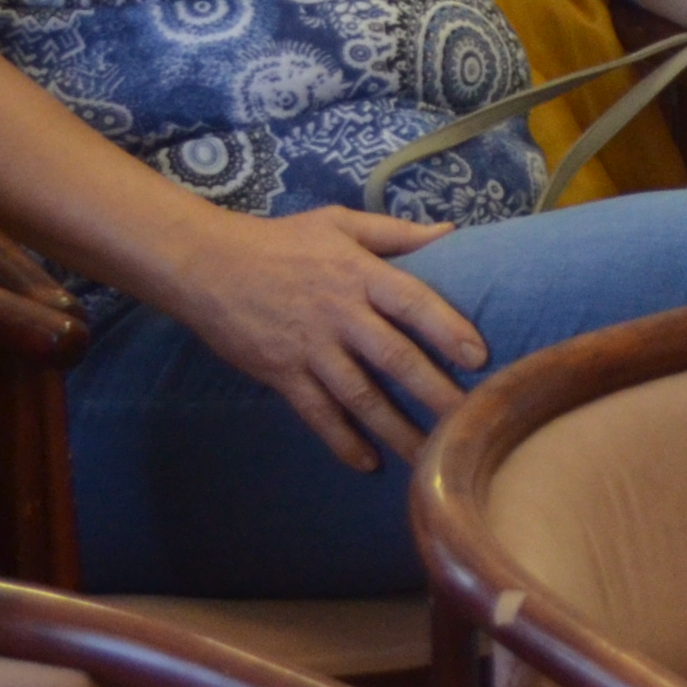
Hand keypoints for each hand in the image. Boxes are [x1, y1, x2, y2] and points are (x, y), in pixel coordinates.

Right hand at [157, 204, 485, 472]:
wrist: (208, 264)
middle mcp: (339, 314)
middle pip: (394, 358)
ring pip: (360, 396)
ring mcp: (310, 348)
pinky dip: (341, 441)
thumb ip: (395, 233)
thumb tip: (449, 233)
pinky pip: (317, 414)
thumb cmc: (281, 241)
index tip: (478, 357)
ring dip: (396, 429)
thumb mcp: (339, 223)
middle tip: (469, 421)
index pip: (413, 303)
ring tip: (430, 457)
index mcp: (359, 275)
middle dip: (433, 392)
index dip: (447, 330)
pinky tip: (367, 463)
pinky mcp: (282, 373)